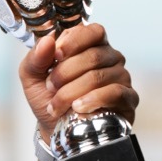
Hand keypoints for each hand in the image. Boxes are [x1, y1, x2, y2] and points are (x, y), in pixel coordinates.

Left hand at [19, 23, 138, 135]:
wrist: (54, 128)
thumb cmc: (47, 97)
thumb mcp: (33, 76)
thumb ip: (36, 57)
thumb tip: (47, 41)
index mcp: (90, 45)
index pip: (91, 32)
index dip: (73, 42)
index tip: (55, 56)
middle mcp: (110, 57)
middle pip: (93, 56)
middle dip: (66, 73)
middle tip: (51, 87)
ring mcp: (121, 77)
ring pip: (99, 76)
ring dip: (72, 92)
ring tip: (57, 104)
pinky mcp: (128, 98)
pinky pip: (115, 93)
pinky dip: (93, 100)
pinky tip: (78, 107)